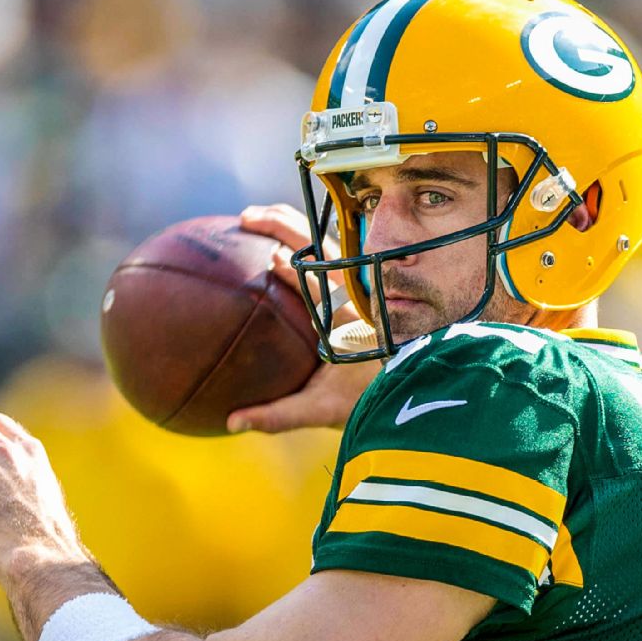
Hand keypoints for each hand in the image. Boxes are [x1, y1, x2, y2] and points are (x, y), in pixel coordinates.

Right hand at [229, 204, 380, 432]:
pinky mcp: (353, 286)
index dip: (296, 269)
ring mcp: (354, 285)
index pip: (321, 286)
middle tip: (246, 218)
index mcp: (347, 320)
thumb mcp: (322, 411)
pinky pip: (325, 255)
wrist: (409, 389)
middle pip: (318, 247)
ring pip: (322, 243)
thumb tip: (232, 422)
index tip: (272, 258)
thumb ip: (278, 416)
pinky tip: (270, 243)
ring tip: (253, 218)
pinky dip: (297, 243)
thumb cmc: (367, 399)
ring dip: (288, 226)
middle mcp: (352, 294)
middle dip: (282, 225)